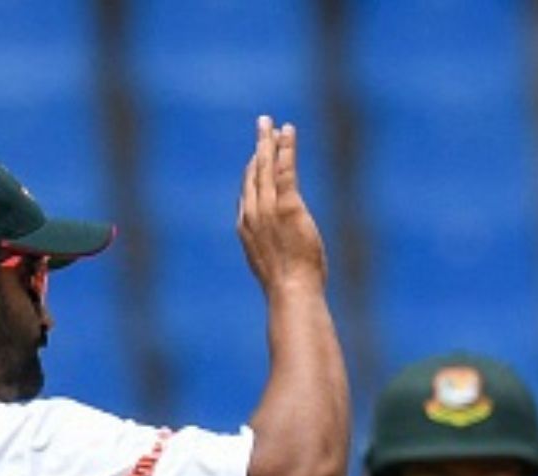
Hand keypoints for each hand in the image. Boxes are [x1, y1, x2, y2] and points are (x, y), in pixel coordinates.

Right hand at [237, 115, 327, 292]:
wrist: (291, 291)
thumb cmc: (287, 285)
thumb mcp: (272, 264)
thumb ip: (270, 247)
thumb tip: (276, 248)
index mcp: (246, 226)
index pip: (247, 190)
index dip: (253, 169)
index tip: (258, 154)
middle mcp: (253, 212)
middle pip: (253, 171)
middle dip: (258, 146)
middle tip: (262, 124)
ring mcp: (269, 208)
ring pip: (266, 166)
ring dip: (269, 141)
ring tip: (273, 123)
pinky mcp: (288, 205)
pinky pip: (285, 169)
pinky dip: (286, 148)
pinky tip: (288, 132)